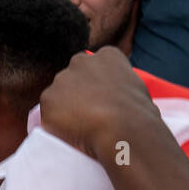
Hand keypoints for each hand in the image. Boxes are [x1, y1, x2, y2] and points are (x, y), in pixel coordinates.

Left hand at [39, 47, 166, 166]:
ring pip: (58, 95)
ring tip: (80, 128)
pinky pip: (48, 113)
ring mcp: (62, 79)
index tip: (102, 101)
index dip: (97, 85)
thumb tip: (123, 99)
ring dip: (65, 109)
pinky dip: (55, 124)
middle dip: (77, 93)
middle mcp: (81, 61)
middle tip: (87, 116)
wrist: (121, 129)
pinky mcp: (48, 98)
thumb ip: (124, 87)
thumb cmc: (139, 115)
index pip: (96, 66)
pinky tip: (69, 134)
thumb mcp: (140, 92)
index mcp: (108, 56)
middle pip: (74, 77)